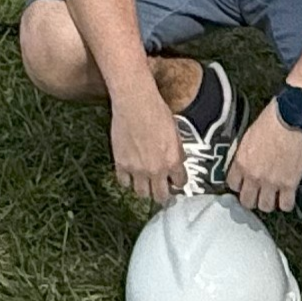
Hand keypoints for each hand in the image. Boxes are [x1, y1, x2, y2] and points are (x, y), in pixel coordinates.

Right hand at [109, 88, 185, 206]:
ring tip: (144, 183)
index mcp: (173, 161)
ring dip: (144, 189)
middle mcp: (156, 170)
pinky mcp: (121, 164)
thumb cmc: (157, 112)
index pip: (180, 183)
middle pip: (160, 196)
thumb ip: (177, 152)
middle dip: (162, 195)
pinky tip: (130, 174)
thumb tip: (177, 162)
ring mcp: (137, 169)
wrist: (135, 104)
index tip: (175, 181)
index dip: (178, 183)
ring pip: (142, 194)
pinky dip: (127, 181)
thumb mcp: (175, 132)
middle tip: (161, 190)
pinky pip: (124, 182)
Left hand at [229, 112, 301, 214]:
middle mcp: (253, 176)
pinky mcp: (289, 184)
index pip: (232, 185)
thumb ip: (244, 155)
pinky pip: (285, 205)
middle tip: (259, 193)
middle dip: (252, 199)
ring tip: (274, 196)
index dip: (239, 186)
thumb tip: (246, 163)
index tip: (245, 183)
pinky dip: (286, 203)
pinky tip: (287, 196)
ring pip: (265, 207)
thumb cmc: (270, 121)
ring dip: (269, 202)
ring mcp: (271, 182)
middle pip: (247, 202)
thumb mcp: (249, 137)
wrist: (291, 118)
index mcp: (241, 163)